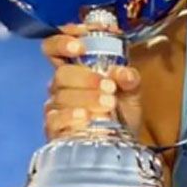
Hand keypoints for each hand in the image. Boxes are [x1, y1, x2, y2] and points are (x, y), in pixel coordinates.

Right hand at [40, 24, 142, 139]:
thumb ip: (130, 79)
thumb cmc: (121, 113)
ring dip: (87, 97)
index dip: (62, 41)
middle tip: (109, 86)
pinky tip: (86, 117)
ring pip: (62, 95)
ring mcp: (56, 107)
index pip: (54, 47)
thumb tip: (124, 73)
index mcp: (76, 68)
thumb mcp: (132, 92)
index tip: (79, 45)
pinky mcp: (54, 128)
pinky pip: (55, 119)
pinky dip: (71, 116)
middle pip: (62, 73)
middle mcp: (62, 85)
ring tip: (109, 104)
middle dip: (86, 77)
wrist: (122, 145)